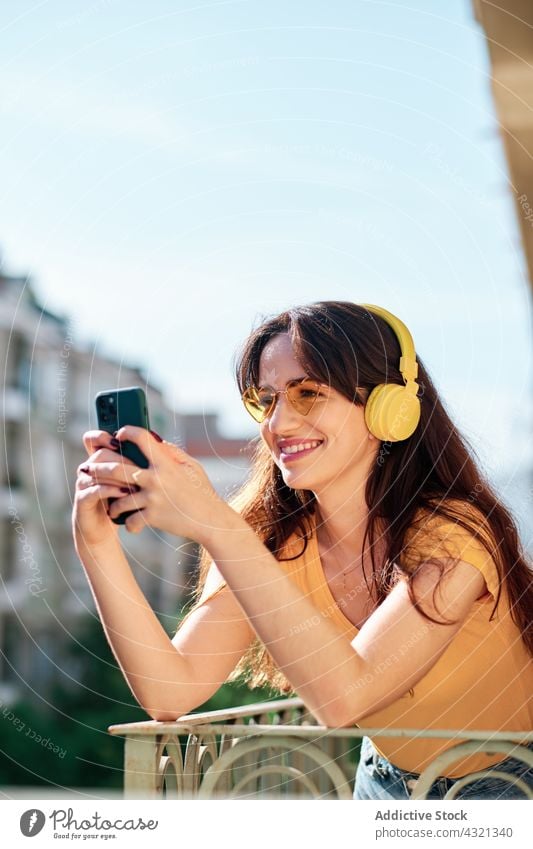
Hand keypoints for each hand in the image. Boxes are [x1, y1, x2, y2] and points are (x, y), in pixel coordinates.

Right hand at [72, 430, 138, 549]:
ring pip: (97, 472)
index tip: (119, 440)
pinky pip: (93, 490)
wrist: (105, 531)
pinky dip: (109, 490)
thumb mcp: (132, 482)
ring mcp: (83, 485)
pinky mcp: (82, 501)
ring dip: (117, 476)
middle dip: (121, 460)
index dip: (102, 436)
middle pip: (100, 455)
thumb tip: (159, 444)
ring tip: (135, 483)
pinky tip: (124, 493)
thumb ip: (139, 464)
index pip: (93, 440)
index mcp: (99, 462)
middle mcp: (89, 470)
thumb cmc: (120, 504)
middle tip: (140, 468)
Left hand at [79, 426, 228, 541]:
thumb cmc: (200, 491)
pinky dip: (128, 523)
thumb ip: (170, 453)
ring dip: (111, 503)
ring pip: (117, 498)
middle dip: (98, 468)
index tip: (119, 435)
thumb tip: (152, 441)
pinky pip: (130, 519)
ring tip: (111, 504)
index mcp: (165, 462)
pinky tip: (129, 522)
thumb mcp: (190, 466)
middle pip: (116, 468)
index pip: (141, 437)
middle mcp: (156, 478)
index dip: (127, 432)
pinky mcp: (152, 517)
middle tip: (88, 468)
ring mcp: (152, 498)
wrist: (210, 520)